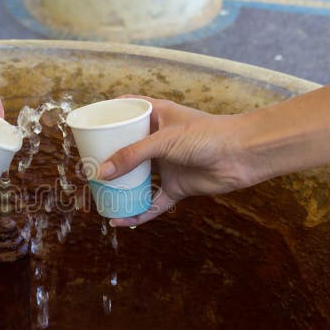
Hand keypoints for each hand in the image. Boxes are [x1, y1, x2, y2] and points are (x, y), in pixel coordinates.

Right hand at [98, 96, 261, 226]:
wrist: (243, 155)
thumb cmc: (207, 135)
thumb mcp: (163, 140)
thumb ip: (132, 156)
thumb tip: (101, 173)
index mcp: (157, 116)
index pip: (127, 110)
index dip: (109, 115)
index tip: (89, 124)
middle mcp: (160, 140)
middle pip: (128, 148)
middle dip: (108, 158)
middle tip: (86, 166)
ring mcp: (168, 164)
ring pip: (138, 177)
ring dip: (120, 187)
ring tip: (98, 194)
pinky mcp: (177, 187)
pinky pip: (152, 203)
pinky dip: (137, 212)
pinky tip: (120, 219)